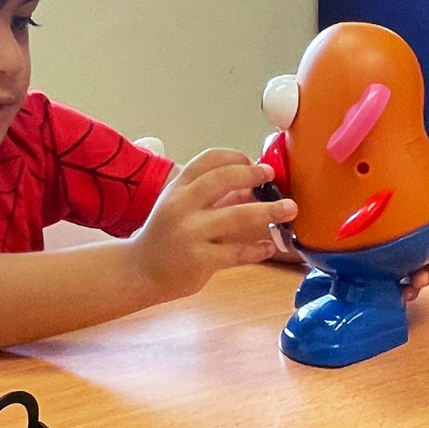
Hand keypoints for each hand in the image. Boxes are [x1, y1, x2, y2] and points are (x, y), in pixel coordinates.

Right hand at [131, 148, 296, 301]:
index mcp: (177, 189)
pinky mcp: (199, 260)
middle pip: (222, 180)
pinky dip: (256, 249)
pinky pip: (236, 252)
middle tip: (272, 176)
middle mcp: (181, 206)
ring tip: (289, 209)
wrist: (139, 271)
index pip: (207, 160)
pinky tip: (268, 246)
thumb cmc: (166, 235)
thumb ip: (214, 196)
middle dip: (252, 175)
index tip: (253, 161)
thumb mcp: (182, 207)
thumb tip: (252, 186)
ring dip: (268, 211)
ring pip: (236, 216)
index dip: (234, 157)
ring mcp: (190, 233)